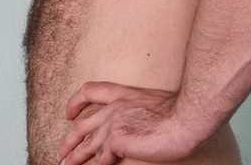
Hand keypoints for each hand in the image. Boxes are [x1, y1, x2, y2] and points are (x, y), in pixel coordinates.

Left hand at [57, 82, 195, 164]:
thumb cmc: (181, 111)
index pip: (90, 91)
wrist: (187, 117)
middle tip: (63, 151)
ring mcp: (114, 122)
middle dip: (70, 139)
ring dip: (74, 157)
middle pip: (82, 123)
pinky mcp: (117, 140)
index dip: (75, 103)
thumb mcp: (155, 102)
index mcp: (124, 94)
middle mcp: (115, 106)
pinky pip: (99, 158)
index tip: (69, 114)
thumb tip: (138, 125)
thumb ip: (140, 110)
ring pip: (86, 143)